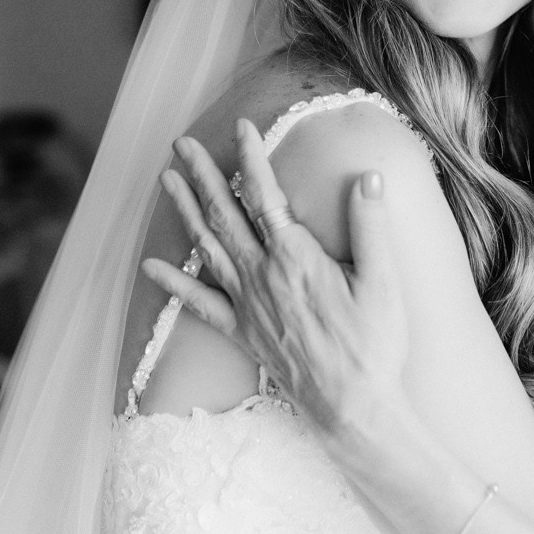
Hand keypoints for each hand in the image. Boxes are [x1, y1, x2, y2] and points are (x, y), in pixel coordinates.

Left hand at [139, 120, 410, 440]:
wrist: (353, 407)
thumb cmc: (374, 344)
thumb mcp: (383, 281)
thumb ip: (371, 225)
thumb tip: (370, 176)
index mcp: (295, 257)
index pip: (265, 195)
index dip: (251, 157)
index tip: (241, 126)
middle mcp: (262, 275)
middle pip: (224, 214)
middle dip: (201, 174)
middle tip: (181, 144)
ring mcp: (247, 304)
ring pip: (206, 247)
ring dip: (184, 211)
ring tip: (165, 180)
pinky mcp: (242, 332)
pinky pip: (199, 304)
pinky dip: (174, 283)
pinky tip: (150, 266)